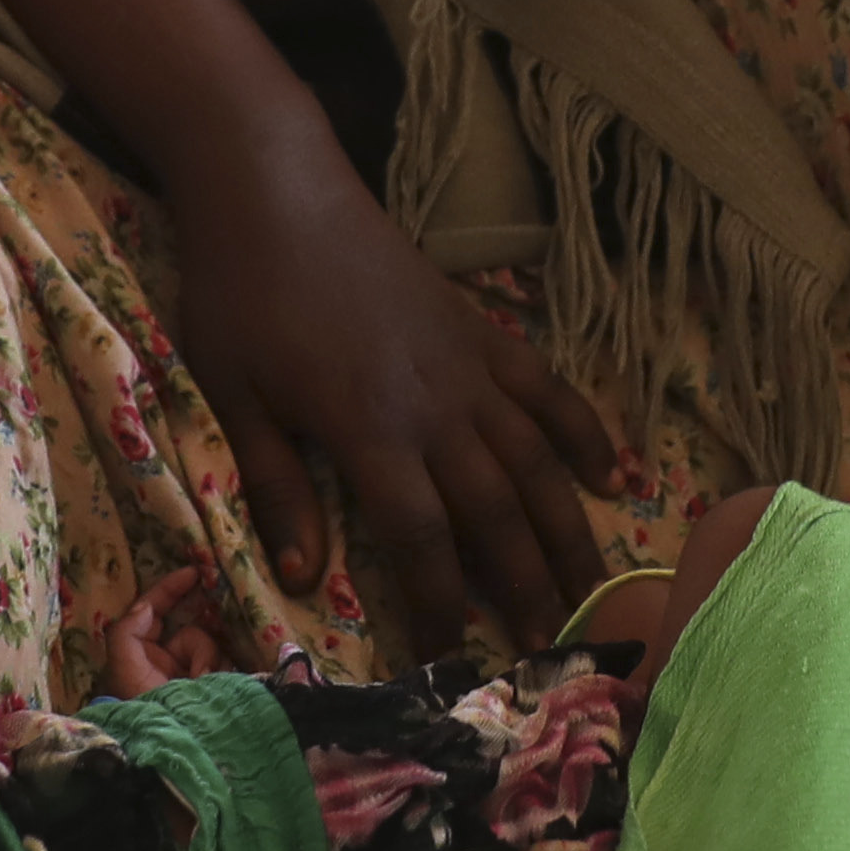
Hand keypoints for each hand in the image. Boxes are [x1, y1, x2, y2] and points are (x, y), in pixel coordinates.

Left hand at [89, 563, 237, 698]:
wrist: (177, 746)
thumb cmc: (145, 707)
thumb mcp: (124, 667)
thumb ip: (127, 630)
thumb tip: (147, 606)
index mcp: (140, 654)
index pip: (154, 611)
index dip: (170, 589)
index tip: (194, 571)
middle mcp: (168, 661)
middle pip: (189, 628)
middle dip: (195, 641)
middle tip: (204, 647)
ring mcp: (193, 675)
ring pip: (208, 643)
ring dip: (204, 659)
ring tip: (198, 683)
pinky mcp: (214, 685)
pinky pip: (221, 661)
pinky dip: (216, 671)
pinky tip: (209, 686)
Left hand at [163, 154, 620, 654]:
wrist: (277, 189)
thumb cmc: (241, 294)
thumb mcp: (236, 396)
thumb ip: (277, 488)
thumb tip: (304, 579)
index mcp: (370, 429)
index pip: (421, 539)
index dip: (442, 606)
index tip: (451, 661)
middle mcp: (435, 405)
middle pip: (496, 510)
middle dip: (527, 585)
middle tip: (554, 648)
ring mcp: (468, 365)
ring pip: (536, 459)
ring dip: (568, 528)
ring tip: (596, 591)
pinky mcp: (481, 331)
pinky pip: (547, 389)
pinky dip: (584, 432)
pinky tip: (613, 477)